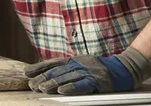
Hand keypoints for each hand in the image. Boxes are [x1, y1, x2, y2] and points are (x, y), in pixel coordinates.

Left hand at [23, 47, 150, 94]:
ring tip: (42, 88)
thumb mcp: (81, 64)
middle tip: (31, 84)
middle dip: (42, 77)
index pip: (52, 63)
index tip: (27, 72)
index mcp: (73, 60)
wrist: (123, 68)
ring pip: (66, 77)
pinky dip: (71, 87)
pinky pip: (82, 85)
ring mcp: (87, 72)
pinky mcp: (97, 81)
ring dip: (53, 83)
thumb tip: (49, 73)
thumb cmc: (99, 68)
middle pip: (57, 71)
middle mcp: (78, 64)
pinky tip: (62, 91)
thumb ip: (67, 68)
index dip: (39, 67)